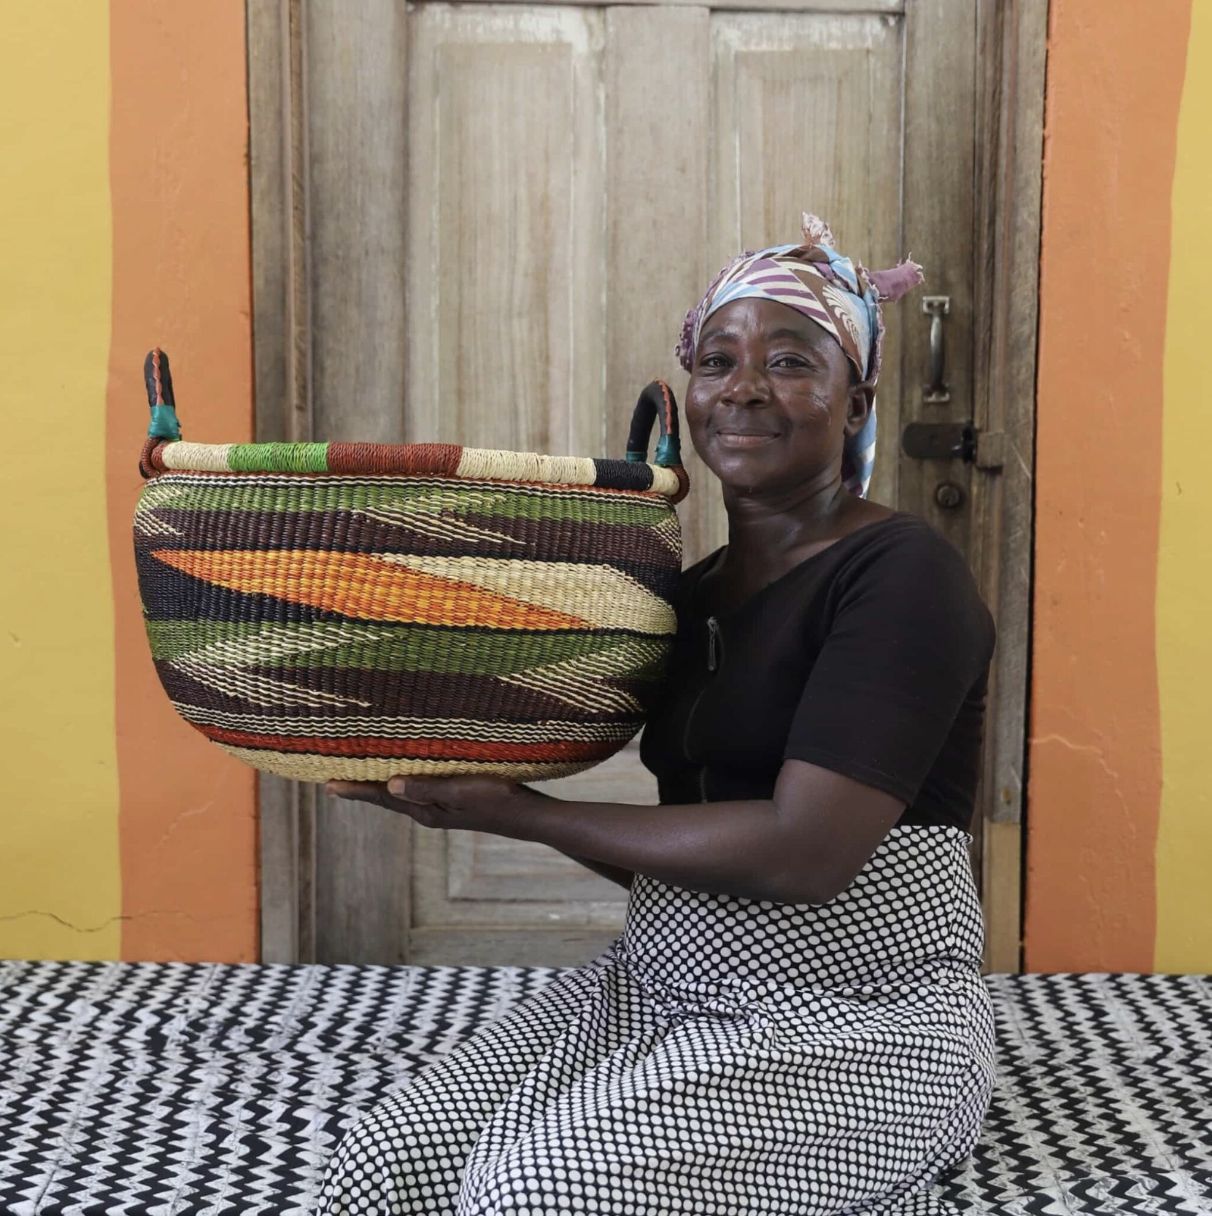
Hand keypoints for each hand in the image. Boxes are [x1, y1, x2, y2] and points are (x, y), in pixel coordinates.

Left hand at [325, 774, 542, 836]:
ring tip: (363, 777)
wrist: (529, 817)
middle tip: (335, 782)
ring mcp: (443, 809)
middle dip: (363, 790)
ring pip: (403, 796)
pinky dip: (406, 783)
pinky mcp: (456, 803)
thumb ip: (426, 788)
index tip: (328, 786)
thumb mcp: (461, 791)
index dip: (356, 791)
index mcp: (427, 812)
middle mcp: (430, 813)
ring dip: (382, 787)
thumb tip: (389, 786)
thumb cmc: (498, 800)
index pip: (383, 799)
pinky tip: (407, 776)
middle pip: (388, 800)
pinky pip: (421, 792)